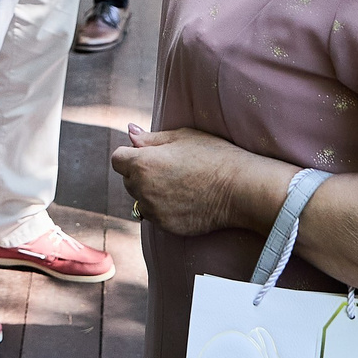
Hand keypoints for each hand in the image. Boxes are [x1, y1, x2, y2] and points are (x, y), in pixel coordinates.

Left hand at [111, 125, 249, 237]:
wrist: (240, 189)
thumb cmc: (213, 156)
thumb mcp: (181, 137)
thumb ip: (150, 138)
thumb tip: (129, 132)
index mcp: (142, 163)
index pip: (118, 159)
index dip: (131, 154)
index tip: (151, 154)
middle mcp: (143, 189)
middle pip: (128, 180)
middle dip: (141, 173)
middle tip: (170, 167)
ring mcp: (154, 210)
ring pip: (140, 200)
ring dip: (150, 192)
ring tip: (179, 184)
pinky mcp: (166, 226)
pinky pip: (155, 215)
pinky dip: (163, 208)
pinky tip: (185, 199)